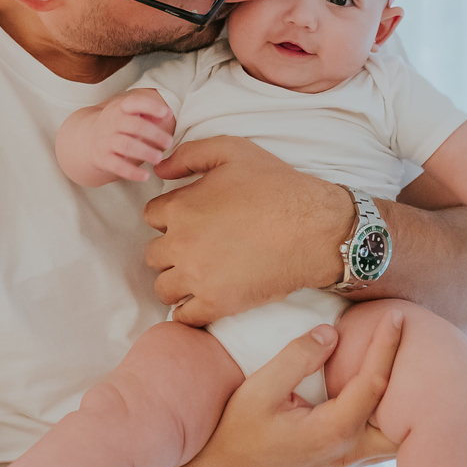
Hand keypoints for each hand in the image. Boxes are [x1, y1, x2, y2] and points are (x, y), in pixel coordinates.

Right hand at [88, 90, 175, 181]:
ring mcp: (106, 141)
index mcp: (120, 108)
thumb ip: (149, 113)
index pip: (135, 103)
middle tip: (169, 142)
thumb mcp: (130, 114)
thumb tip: (168, 113)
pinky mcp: (103, 158)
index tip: (166, 113)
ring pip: (127, 145)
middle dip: (155, 134)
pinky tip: (145, 176)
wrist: (87, 140)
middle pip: (135, 126)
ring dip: (145, 152)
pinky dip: (132, 172)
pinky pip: (117, 166)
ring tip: (159, 158)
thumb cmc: (117, 126)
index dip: (151, 107)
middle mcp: (112, 122)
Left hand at [144, 137, 353, 324]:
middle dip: (171, 250)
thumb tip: (158, 168)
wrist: (314, 229)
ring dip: (176, 281)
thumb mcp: (233, 150)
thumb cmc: (278, 186)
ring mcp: (197, 277)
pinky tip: (204, 299)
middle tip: (197, 248)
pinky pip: (183, 316)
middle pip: (154, 254)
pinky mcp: (216, 303)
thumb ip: (189, 154)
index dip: (171, 216)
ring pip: (163, 288)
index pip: (151, 216)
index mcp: (181, 207)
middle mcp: (181, 244)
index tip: (191, 220)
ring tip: (199, 275)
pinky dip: (188, 310)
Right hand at [197, 312, 403, 466]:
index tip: (397, 317)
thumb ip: (298, 358)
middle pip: (403, 422)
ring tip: (404, 369)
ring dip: (402, 406)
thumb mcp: (260, 389)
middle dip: (415, 386)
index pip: (373, 383)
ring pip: (394, 439)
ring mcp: (346, 463)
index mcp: (332, 432)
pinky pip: (378, 443)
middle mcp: (347, 452)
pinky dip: (388, 419)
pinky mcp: (341, 464)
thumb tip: (331, 334)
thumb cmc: (238, 432)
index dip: (387, 346)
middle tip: (417, 348)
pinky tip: (381, 396)